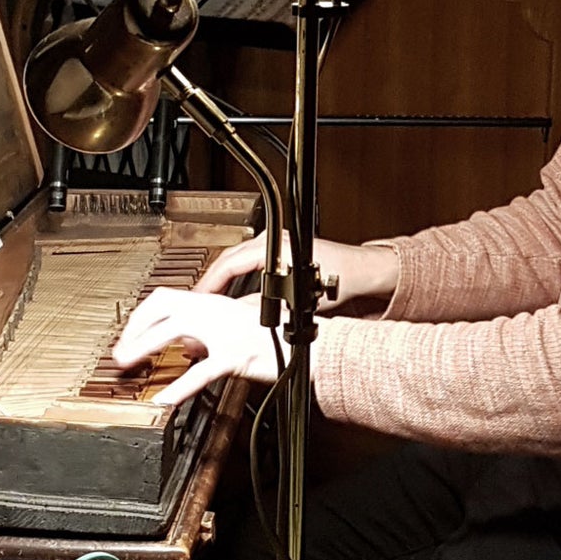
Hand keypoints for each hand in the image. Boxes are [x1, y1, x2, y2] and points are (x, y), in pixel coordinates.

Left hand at [115, 287, 282, 407]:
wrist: (311, 345)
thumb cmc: (281, 336)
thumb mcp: (241, 324)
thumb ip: (213, 330)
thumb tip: (188, 343)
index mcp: (216, 303)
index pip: (168, 298)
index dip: (143, 315)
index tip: (130, 333)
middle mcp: (217, 311)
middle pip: (163, 307)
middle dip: (135, 327)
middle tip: (121, 351)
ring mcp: (225, 332)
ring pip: (173, 331)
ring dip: (144, 346)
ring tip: (127, 363)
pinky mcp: (236, 357)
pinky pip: (201, 372)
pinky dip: (180, 386)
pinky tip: (165, 398)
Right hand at [195, 232, 397, 315]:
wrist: (363, 272)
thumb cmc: (341, 279)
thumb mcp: (297, 300)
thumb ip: (261, 308)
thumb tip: (233, 319)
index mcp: (273, 246)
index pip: (228, 263)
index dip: (209, 284)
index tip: (197, 299)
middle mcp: (272, 240)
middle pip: (227, 260)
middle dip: (210, 283)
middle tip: (197, 303)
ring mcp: (275, 242)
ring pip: (235, 260)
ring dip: (222, 279)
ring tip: (209, 299)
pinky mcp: (280, 250)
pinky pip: (246, 261)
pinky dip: (235, 276)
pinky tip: (230, 292)